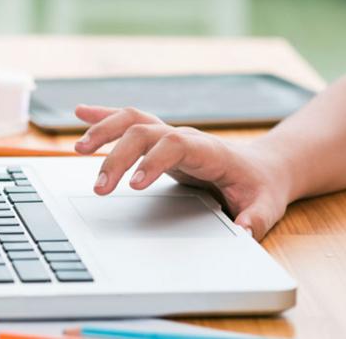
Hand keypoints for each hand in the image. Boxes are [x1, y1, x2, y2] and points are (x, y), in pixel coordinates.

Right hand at [73, 105, 290, 238]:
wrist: (264, 166)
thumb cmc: (261, 185)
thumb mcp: (267, 205)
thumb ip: (256, 219)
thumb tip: (243, 232)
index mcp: (209, 150)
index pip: (176, 145)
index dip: (153, 160)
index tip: (134, 184)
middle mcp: (186, 137)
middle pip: (145, 131)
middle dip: (119, 156)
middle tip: (100, 188)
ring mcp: (171, 135)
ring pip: (133, 120)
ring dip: (104, 130)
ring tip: (78, 148)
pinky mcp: (160, 140)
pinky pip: (130, 121)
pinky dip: (104, 116)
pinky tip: (80, 113)